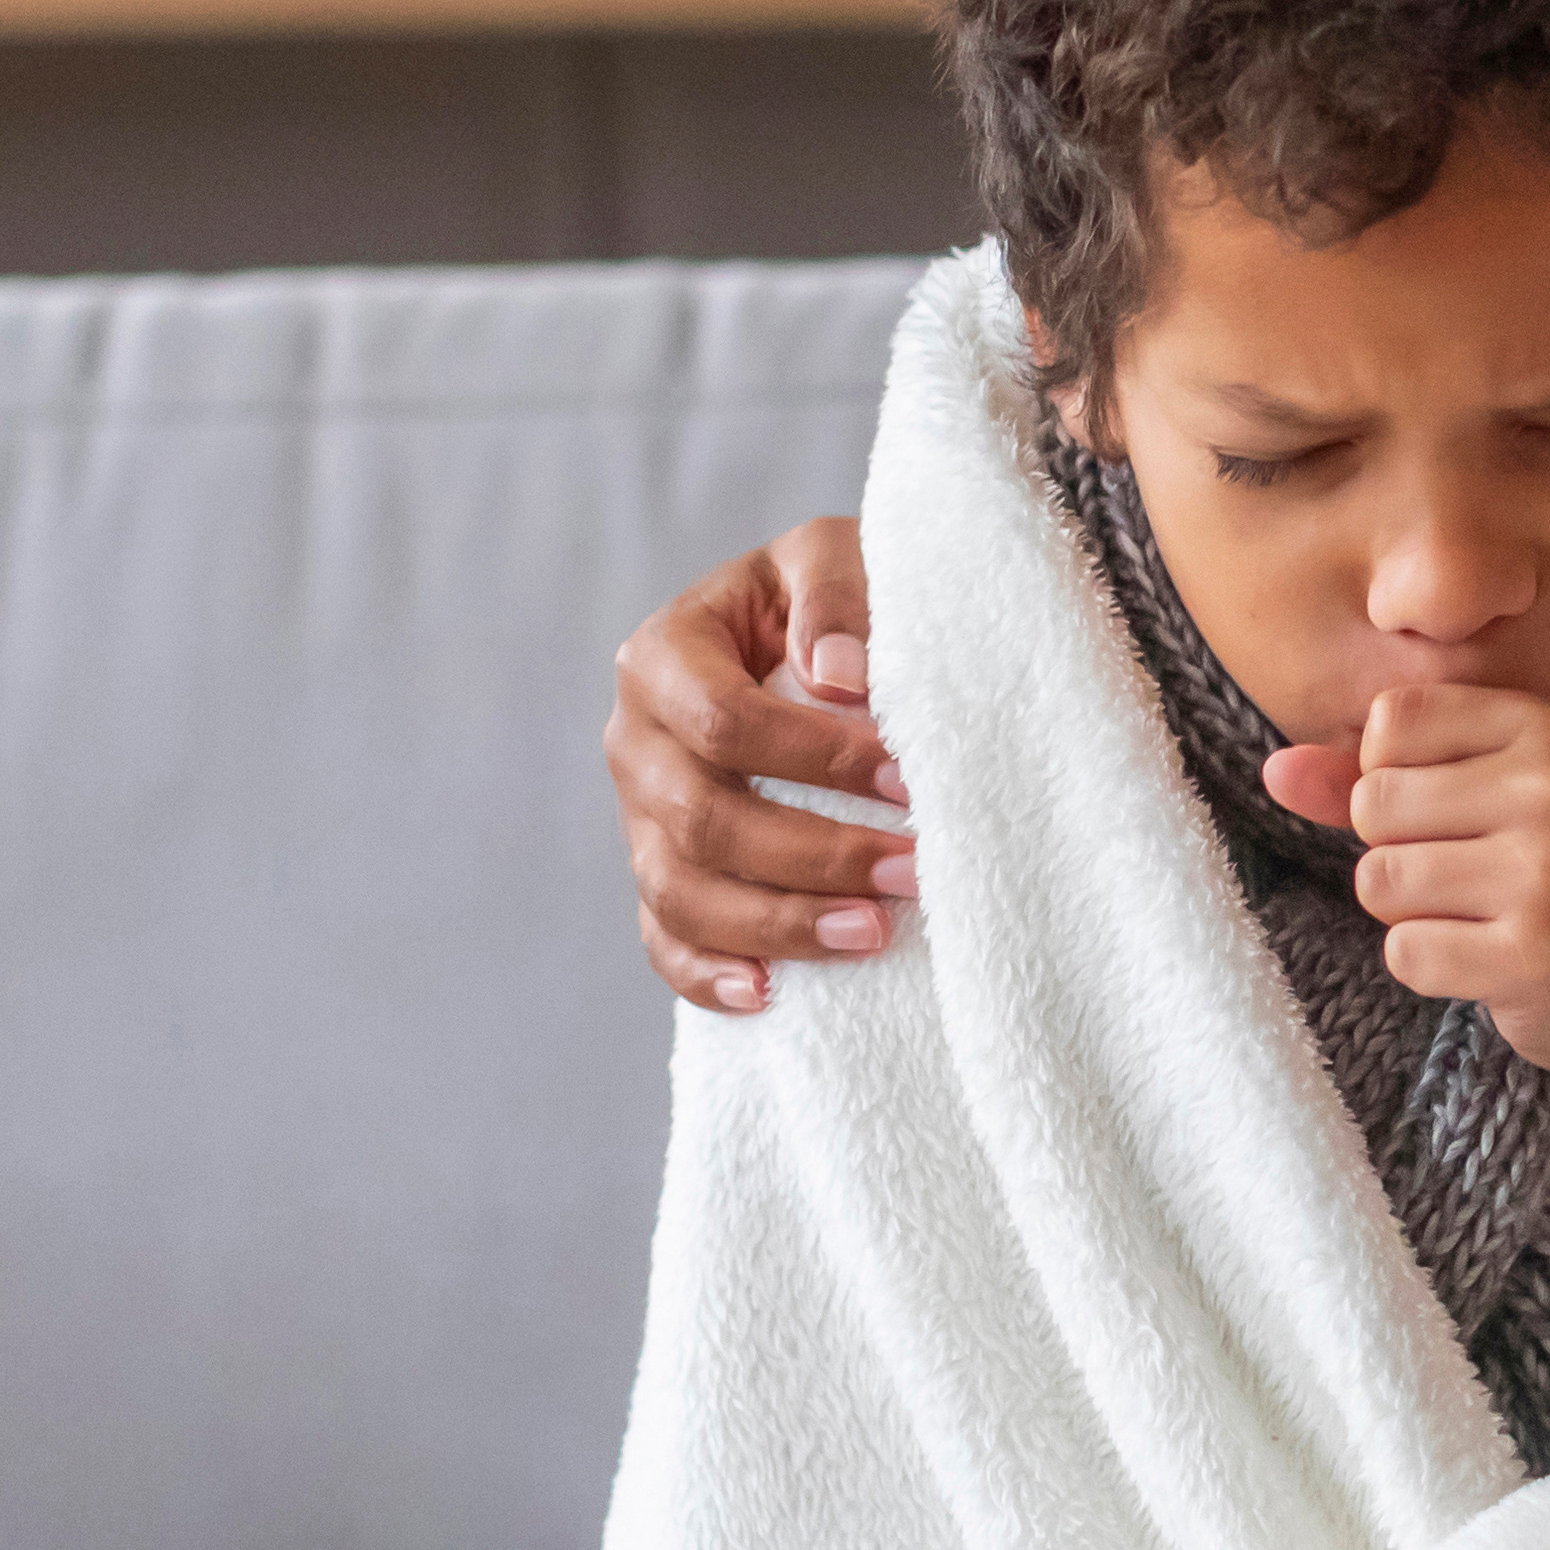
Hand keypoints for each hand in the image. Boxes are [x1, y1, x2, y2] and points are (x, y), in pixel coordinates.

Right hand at [606, 518, 906, 1014]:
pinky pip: (664, 940)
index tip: (906, 776)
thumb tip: (841, 678)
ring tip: (874, 932)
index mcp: (664, 654)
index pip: (724, 722)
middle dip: (813, 853)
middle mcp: (635, 739)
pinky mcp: (663, 871)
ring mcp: (639, 815)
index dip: (815, 757)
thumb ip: (838, 593)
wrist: (819, 637)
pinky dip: (708, 975)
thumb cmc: (833, 596)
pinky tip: (770, 995)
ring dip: (778, 923)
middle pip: (701, 819)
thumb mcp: (839, 555)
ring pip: (680, 892)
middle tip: (914, 870)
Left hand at [1285, 685, 1549, 1265]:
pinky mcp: (1530, 952)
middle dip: (1395, 853)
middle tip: (1471, 879)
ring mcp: (1547, 870)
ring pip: (1378, 880)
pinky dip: (1427, 966)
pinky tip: (1486, 962)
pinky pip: (1403, 951)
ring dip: (1407, 914)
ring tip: (1477, 918)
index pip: (1392, 720)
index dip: (1389, 776)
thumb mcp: (1480, 804)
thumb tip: (1272, 770)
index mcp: (1546, 728)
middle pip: (1373, 802)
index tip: (1453, 813)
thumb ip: (1371, 777)